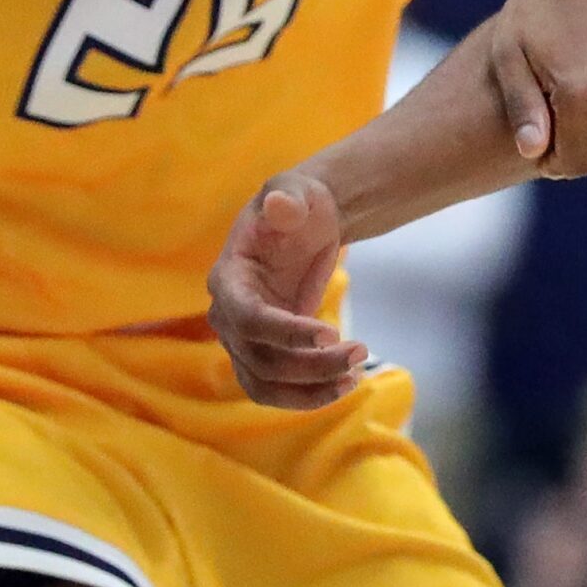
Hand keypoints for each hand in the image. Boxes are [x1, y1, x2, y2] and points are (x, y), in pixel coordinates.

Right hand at [206, 171, 367, 407]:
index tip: (331, 333)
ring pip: (265, 383)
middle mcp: (227, 315)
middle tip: (360, 352)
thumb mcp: (295, 190)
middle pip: (260, 358)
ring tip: (353, 378)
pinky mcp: (262, 353)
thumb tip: (281, 205)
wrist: (305, 221)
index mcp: (228, 277)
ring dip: (308, 390)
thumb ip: (287, 197)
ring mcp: (242, 339)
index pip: (248, 318)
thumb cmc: (298, 202)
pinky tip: (343, 386)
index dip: (285, 332)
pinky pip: (275, 388)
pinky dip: (306, 396)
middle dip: (310, 364)